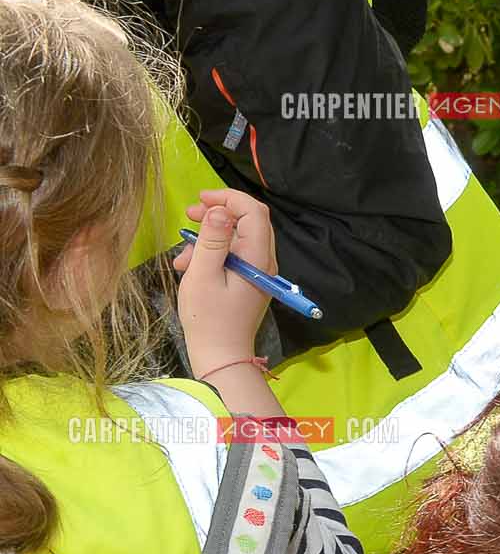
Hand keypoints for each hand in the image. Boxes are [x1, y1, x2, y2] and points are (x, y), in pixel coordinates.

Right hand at [173, 188, 276, 377]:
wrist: (221, 355)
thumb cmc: (209, 318)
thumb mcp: (203, 275)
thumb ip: (212, 240)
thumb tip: (219, 210)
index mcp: (257, 258)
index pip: (254, 212)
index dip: (229, 198)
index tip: (201, 198)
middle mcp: (264, 262)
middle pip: (248, 222)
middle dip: (217, 214)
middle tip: (188, 215)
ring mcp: (259, 272)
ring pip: (236, 240)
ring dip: (207, 240)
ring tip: (181, 258)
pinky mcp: (250, 281)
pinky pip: (233, 257)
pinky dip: (211, 256)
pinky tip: (189, 268)